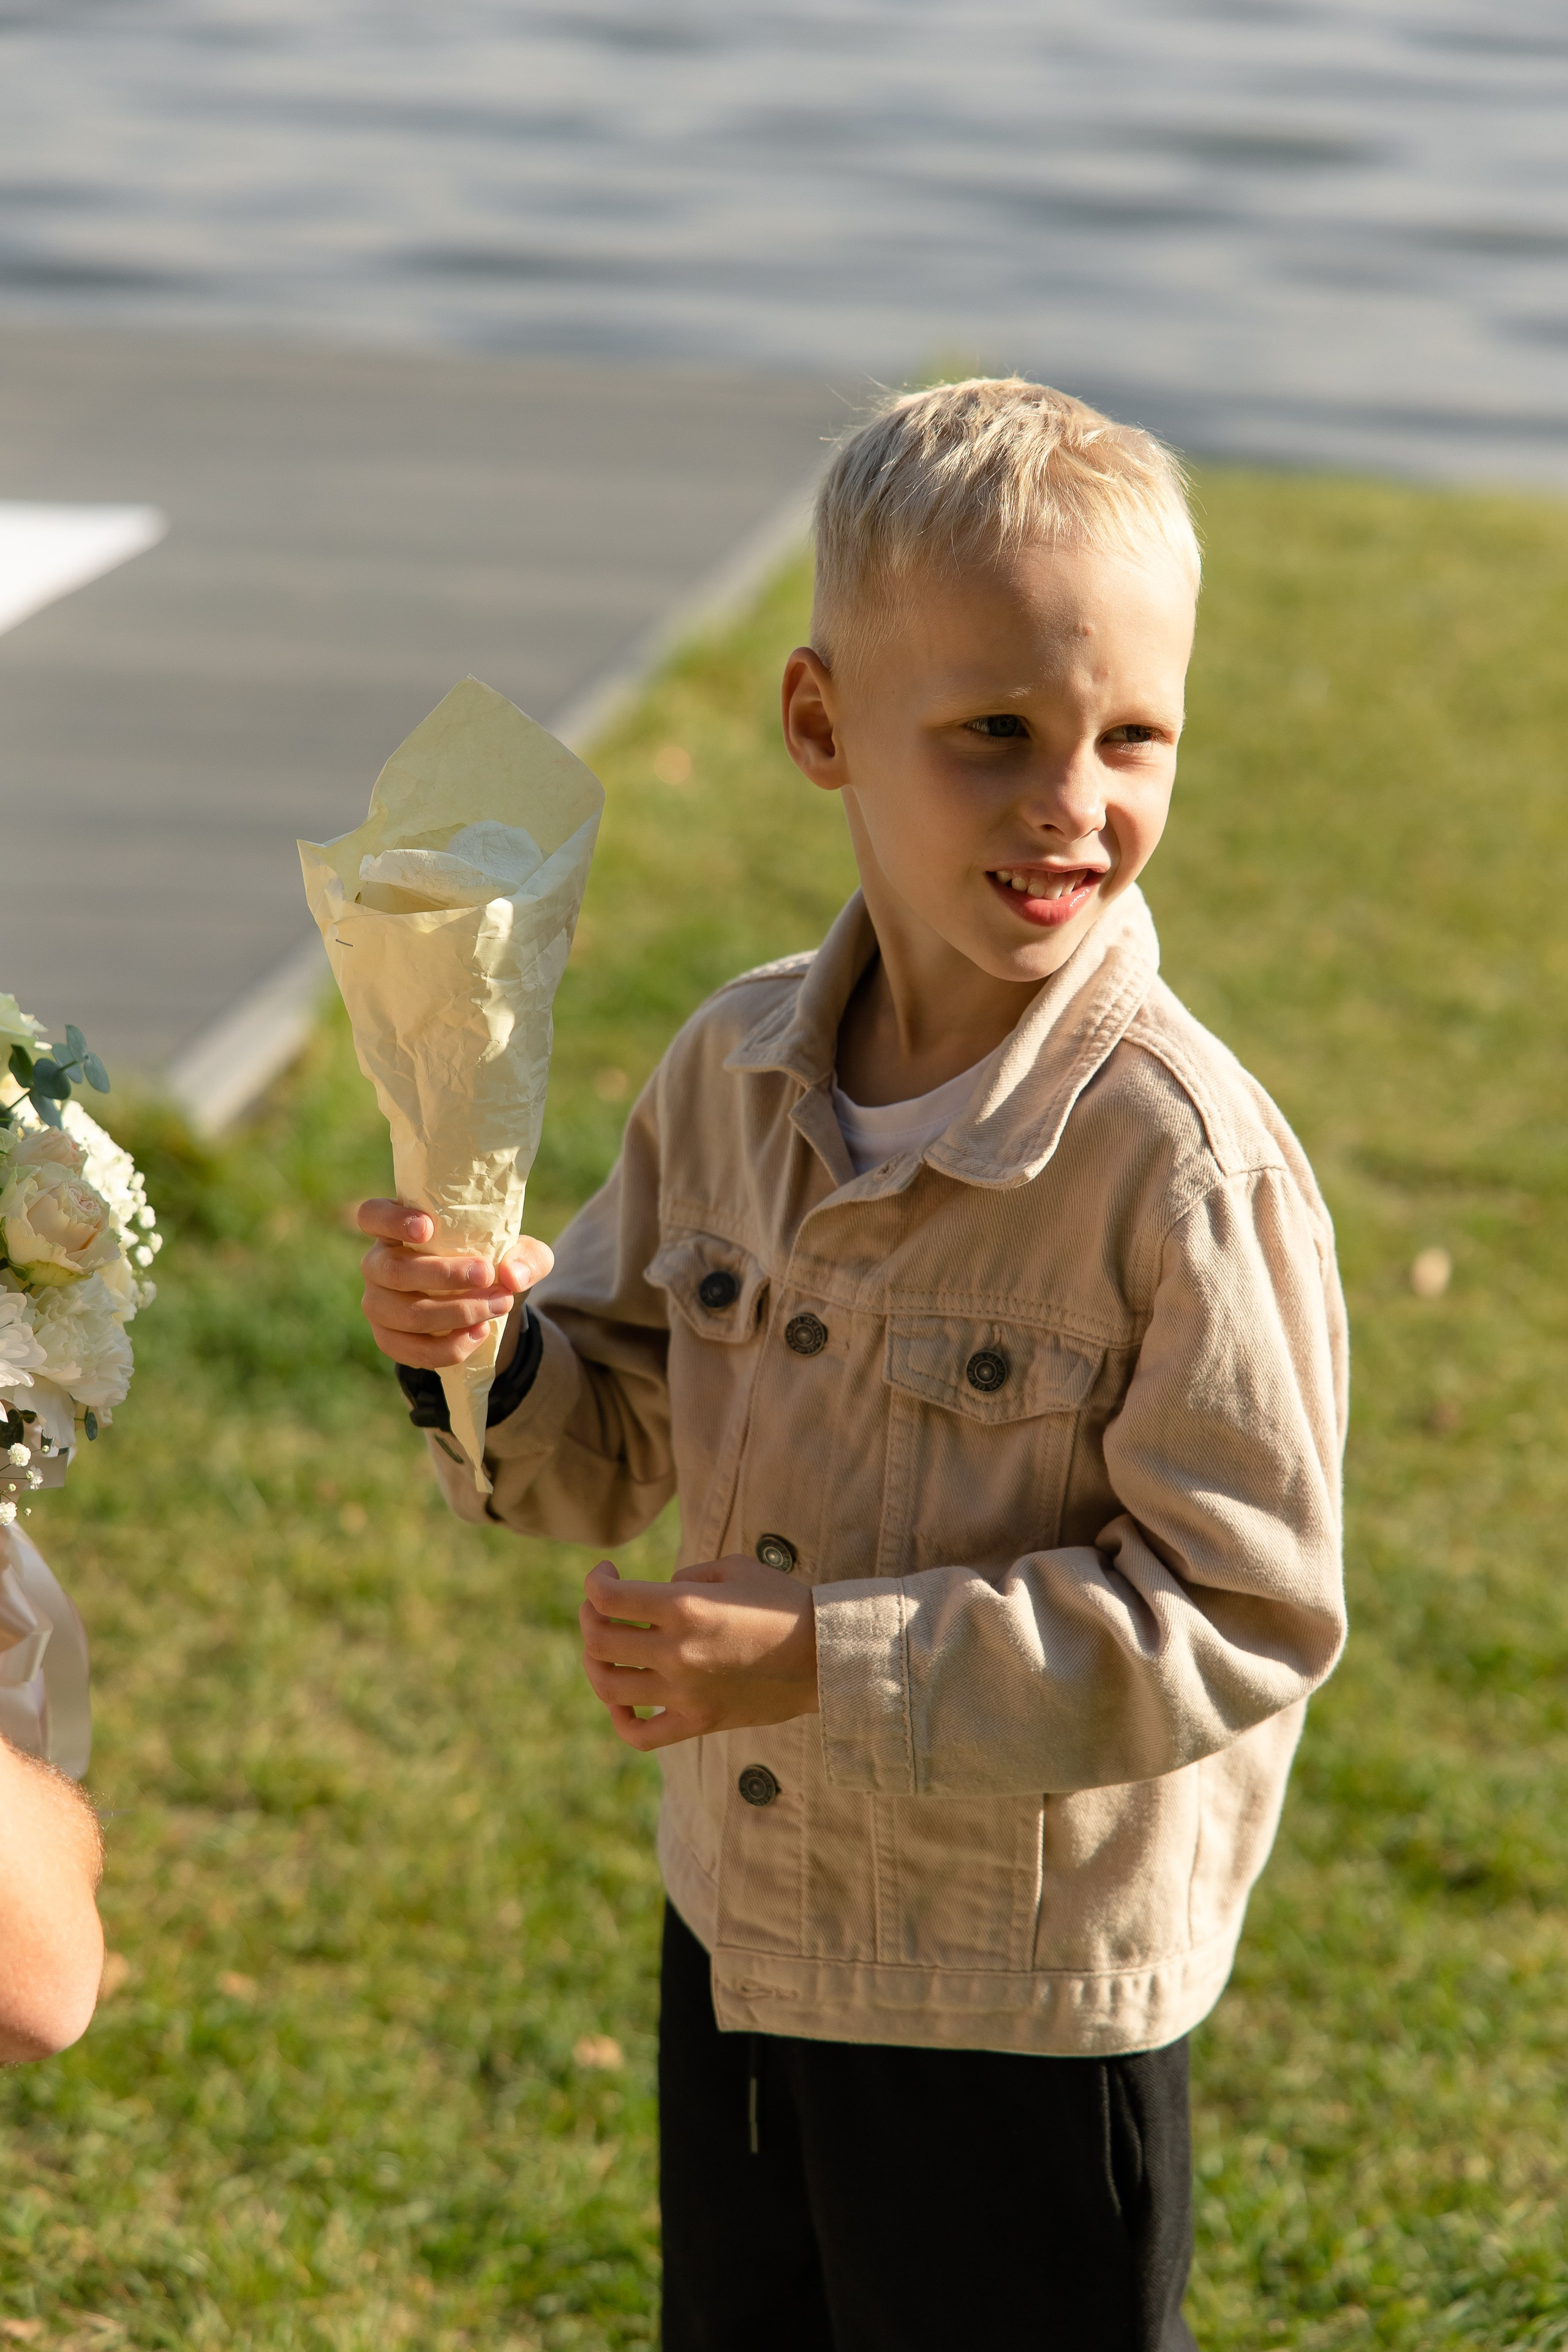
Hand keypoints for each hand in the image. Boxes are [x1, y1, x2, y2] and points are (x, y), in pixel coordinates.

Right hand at [357, 1199, 552, 1369]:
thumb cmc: (491, 1265)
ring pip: (406, 1314)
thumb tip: (512, 1276)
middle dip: (444, 1275)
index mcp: (398, 1229)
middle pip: (393, 1270)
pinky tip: (480, 1334)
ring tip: (498, 1305)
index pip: (372, 1215)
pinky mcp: (388, 1339)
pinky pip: (412, 1351)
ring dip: (456, 1313)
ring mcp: (378, 1304)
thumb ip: (527, 1257)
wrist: (486, 1306)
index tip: (427, 1227)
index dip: (391, 1220)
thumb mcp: (520, 1254)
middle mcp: (379, 1264)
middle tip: (487, 1274)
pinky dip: (450, 1346)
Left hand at [579, 1555, 818, 1751]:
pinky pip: (640, 1735)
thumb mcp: (735, 1568)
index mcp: (686, 1607)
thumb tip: (656, 1594)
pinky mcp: (699, 1722)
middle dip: (589, 1617)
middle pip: (598, 1641)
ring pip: (608, 1687)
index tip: (606, 1573)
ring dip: (594, 1663)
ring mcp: (686, 1692)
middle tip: (601, 1608)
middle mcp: (678, 1651)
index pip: (608, 1597)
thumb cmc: (783, 1603)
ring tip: (604, 1649)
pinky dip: (619, 1720)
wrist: (827, 1656)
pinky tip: (623, 1702)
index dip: (595, 1580)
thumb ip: (687, 1576)